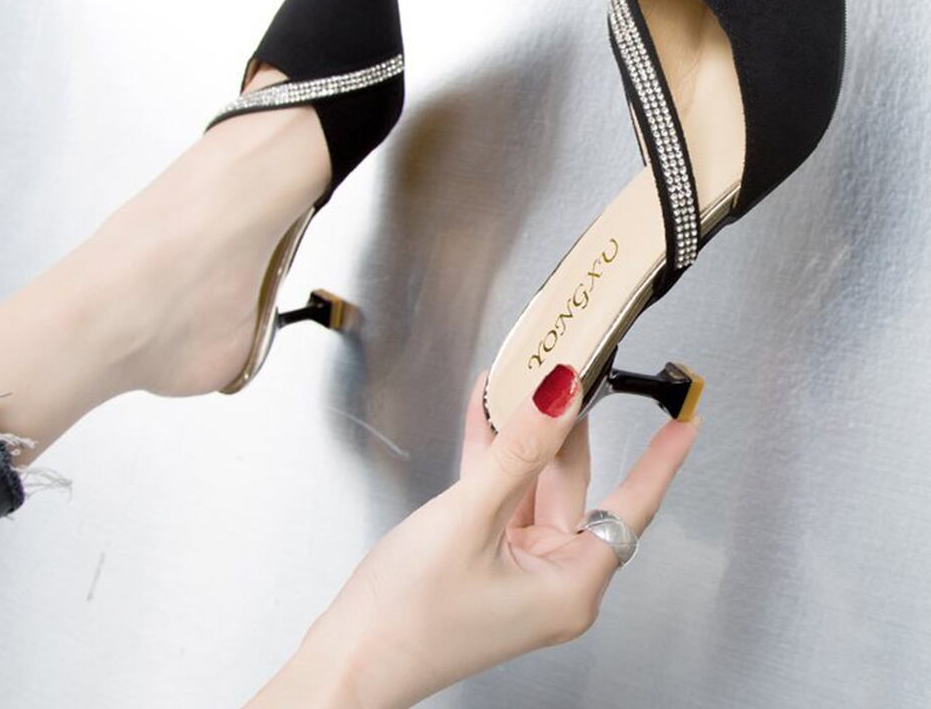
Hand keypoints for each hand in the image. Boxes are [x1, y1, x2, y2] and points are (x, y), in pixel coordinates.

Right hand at [251, 364, 700, 708]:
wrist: (349, 661)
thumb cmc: (407, 620)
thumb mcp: (470, 519)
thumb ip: (518, 452)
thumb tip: (559, 398)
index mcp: (568, 585)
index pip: (631, 507)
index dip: (659, 460)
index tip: (682, 422)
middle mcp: (551, 577)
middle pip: (572, 484)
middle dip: (564, 425)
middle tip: (569, 370)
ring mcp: (517, 566)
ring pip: (534, 482)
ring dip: (522, 434)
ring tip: (520, 379)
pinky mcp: (485, 555)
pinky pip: (502, 493)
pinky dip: (494, 455)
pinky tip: (487, 413)